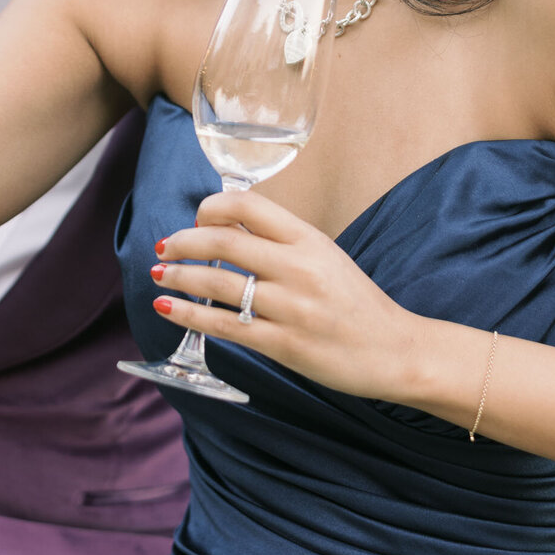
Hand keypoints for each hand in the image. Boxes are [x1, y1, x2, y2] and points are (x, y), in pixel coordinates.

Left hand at [151, 189, 427, 403]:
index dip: (211, 206)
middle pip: (225, 241)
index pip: (248, 204)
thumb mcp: (324, 254)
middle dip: (184, 241)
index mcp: (308, 238)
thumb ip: (281, 241)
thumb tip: (225, 226)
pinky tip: (168, 308)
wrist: (395, 350)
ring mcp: (291, 308)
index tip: (195, 217)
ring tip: (158, 275)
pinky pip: (226, 326)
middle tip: (163, 246)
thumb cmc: (355, 301)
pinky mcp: (285, 345)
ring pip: (220, 284)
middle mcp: (298, 268)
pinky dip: (191, 315)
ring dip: (180, 277)